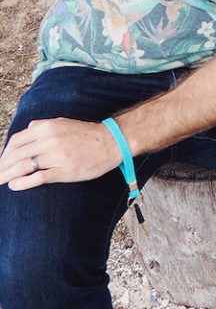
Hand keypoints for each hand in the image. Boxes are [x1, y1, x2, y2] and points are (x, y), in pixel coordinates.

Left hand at [0, 118, 122, 189]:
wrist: (111, 143)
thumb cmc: (86, 134)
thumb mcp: (62, 122)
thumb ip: (41, 126)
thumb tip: (24, 133)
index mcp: (46, 127)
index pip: (16, 141)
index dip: (4, 153)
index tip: (1, 162)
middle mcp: (49, 140)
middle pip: (16, 155)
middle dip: (2, 166)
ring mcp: (56, 156)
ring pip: (23, 166)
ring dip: (7, 176)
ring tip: (0, 181)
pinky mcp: (64, 171)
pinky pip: (37, 177)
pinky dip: (22, 183)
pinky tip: (14, 186)